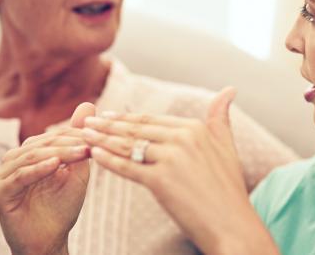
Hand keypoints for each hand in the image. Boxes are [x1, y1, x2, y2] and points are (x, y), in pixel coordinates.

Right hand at [0, 103, 94, 254]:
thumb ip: (78, 139)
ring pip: (30, 157)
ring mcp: (3, 176)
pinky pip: (19, 177)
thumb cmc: (62, 207)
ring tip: (79, 153)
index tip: (98, 134)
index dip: (75, 135)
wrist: (49, 241)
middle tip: (90, 143)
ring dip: (57, 153)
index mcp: (29, 153)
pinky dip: (38, 169)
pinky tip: (56, 165)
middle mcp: (13, 161)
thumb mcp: (76, 169)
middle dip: (68, 143)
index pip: (52, 136)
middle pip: (41, 144)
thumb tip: (88, 104)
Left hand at [82, 88, 278, 254]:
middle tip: (86, 122)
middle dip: (107, 125)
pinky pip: (127, 167)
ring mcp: (171, 159)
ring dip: (102, 139)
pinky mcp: (160, 181)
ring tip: (83, 136)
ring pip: (128, 146)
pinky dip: (108, 160)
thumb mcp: (227, 147)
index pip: (152, 119)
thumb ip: (221, 118)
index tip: (106, 115)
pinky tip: (94, 155)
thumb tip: (229, 89)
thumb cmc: (229, 190)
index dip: (126, 117)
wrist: (231, 225)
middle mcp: (183, 138)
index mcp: (195, 128)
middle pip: (136, 129)